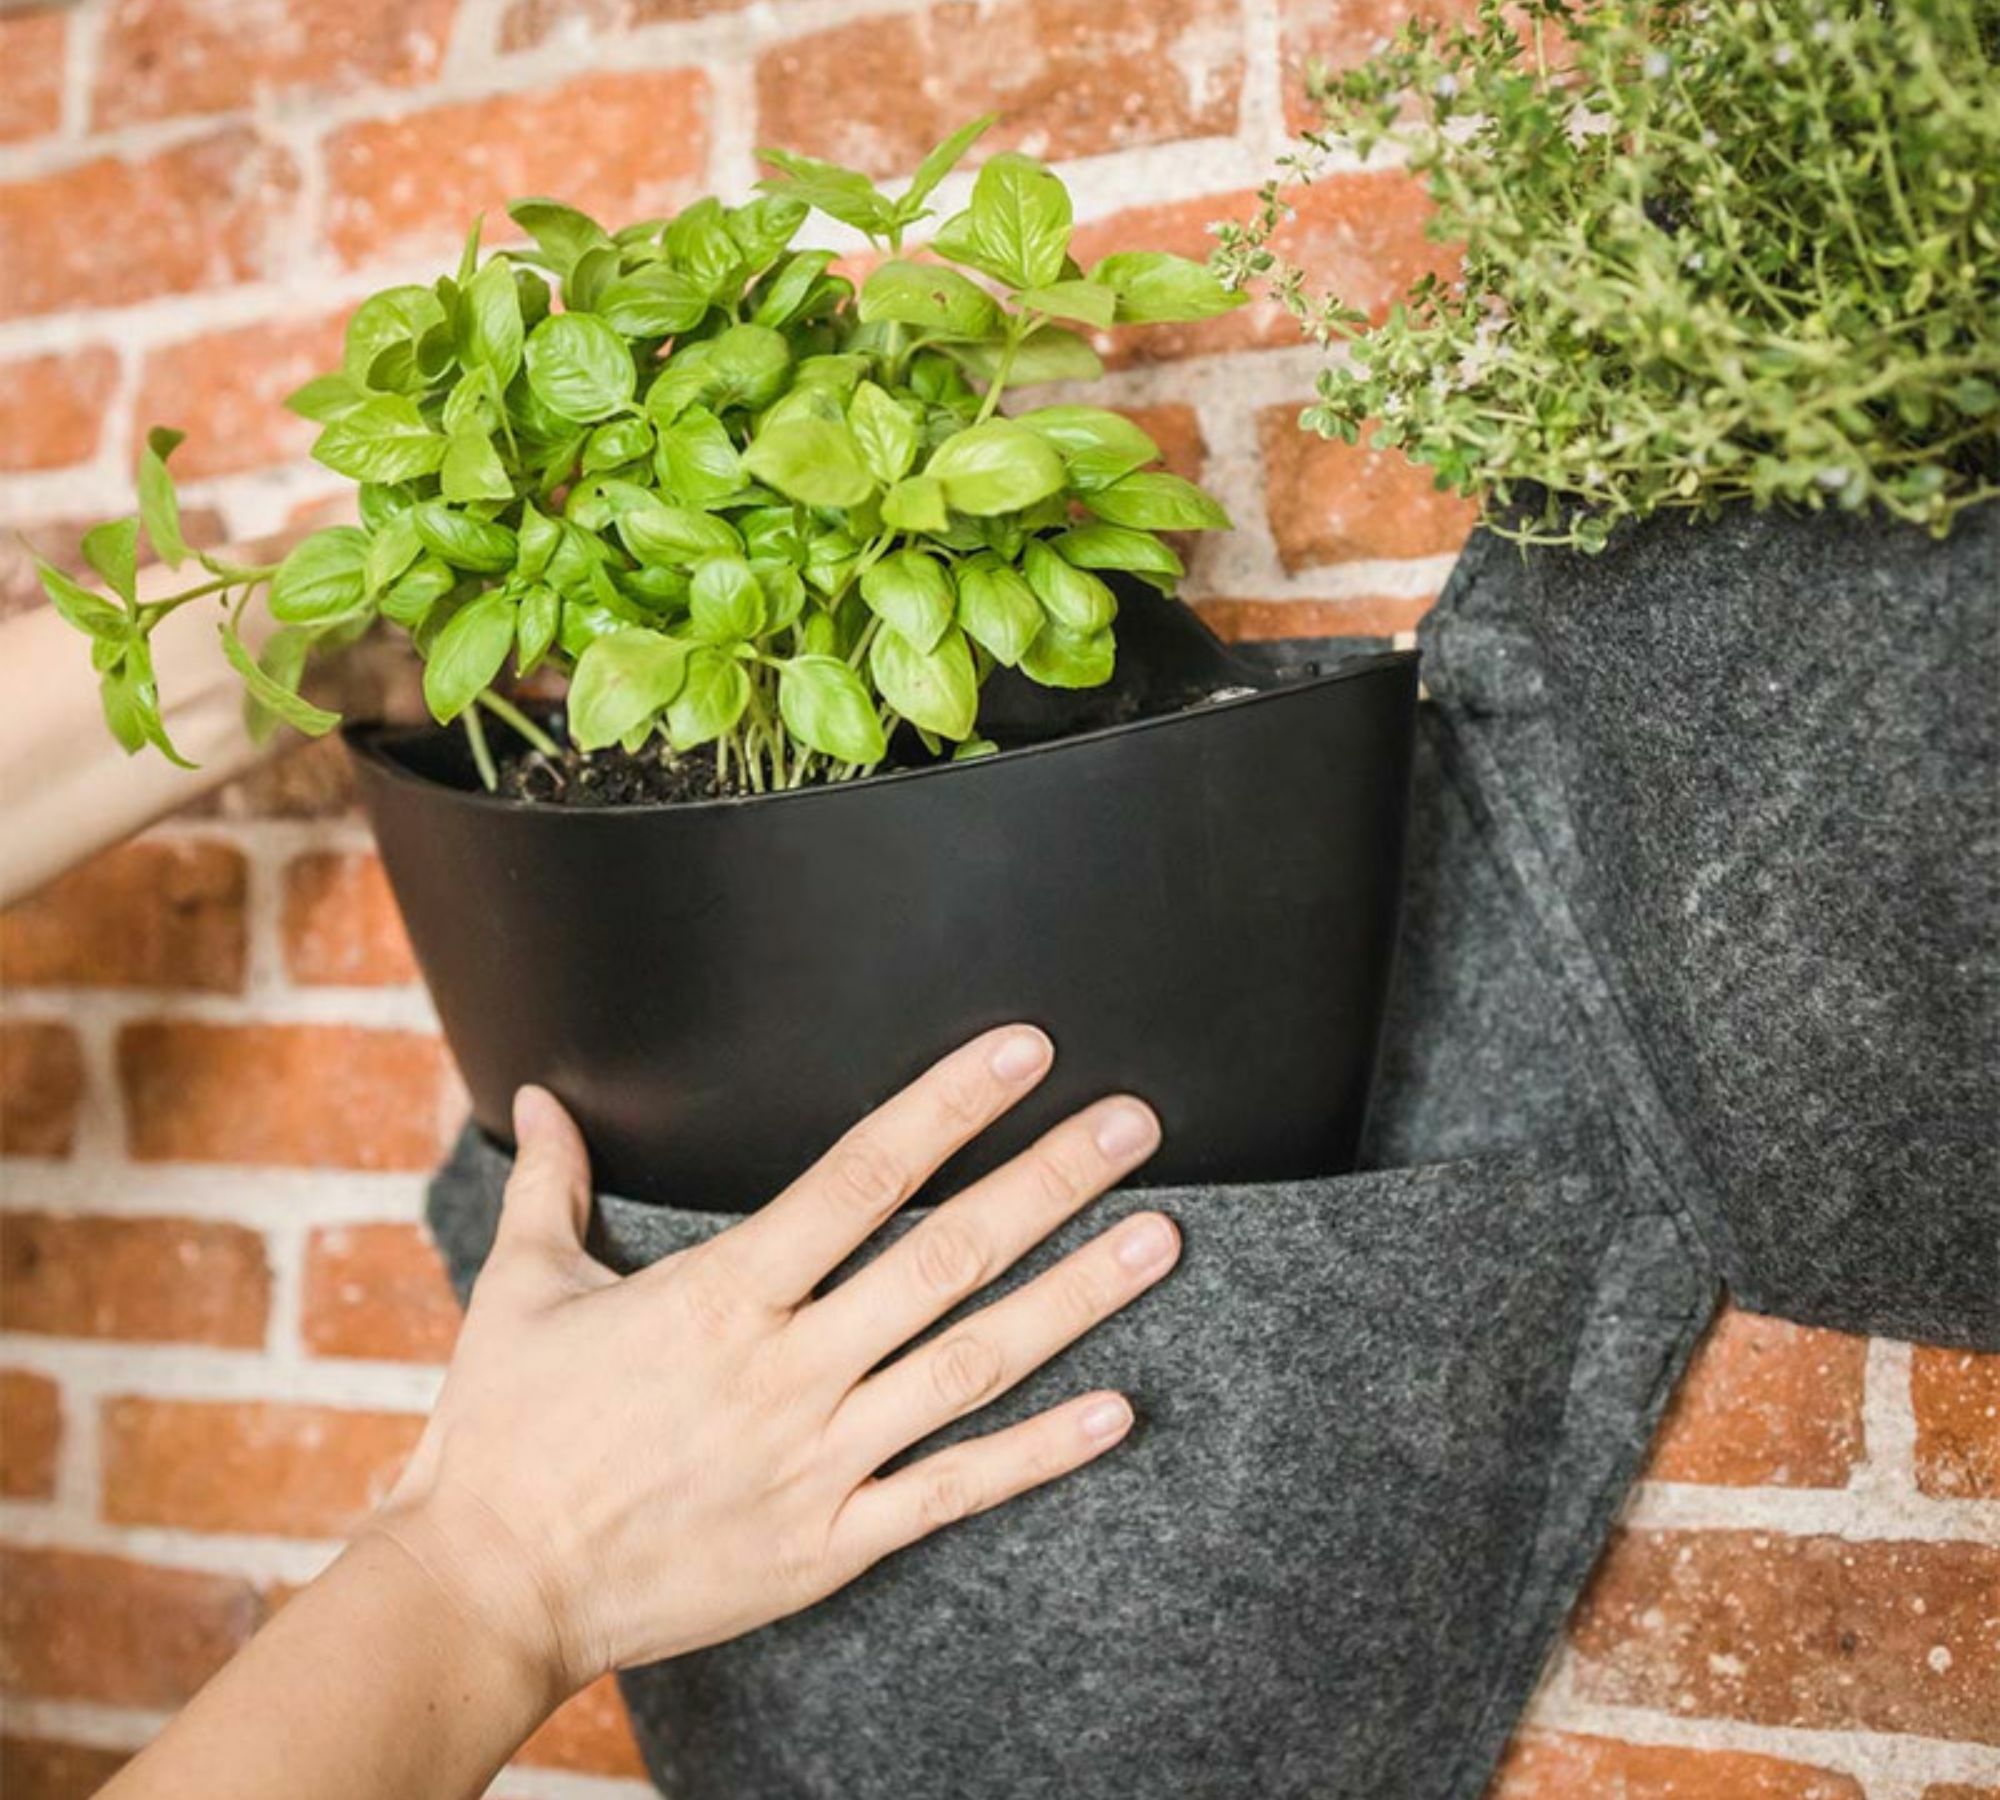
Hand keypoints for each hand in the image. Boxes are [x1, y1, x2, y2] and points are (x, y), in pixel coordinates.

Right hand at [368, 1026, 1175, 1700]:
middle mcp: (788, 1369)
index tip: (1023, 1053)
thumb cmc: (504, 1436)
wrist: (489, 1592)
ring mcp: (818, 1459)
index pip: (860, 1176)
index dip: (949, 1107)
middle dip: (1047, 1183)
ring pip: (971, 1365)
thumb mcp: (521, 1293)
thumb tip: (540, 1097)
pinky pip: (953, 1491)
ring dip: (1074, 1300)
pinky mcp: (830, 1542)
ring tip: (1158, 1239)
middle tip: (1134, 1126)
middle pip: (944, 1257)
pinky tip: (1118, 1410)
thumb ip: (553, 1187)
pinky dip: (1039, 1453)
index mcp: (722, 1296)